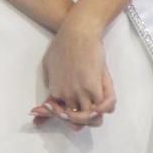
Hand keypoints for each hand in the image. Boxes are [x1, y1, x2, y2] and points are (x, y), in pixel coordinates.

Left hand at [29, 15, 116, 130]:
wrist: (77, 31)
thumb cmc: (62, 43)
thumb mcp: (48, 64)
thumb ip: (51, 81)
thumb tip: (51, 95)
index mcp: (55, 90)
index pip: (58, 114)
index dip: (63, 116)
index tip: (60, 118)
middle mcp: (67, 95)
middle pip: (74, 120)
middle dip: (79, 121)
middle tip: (86, 114)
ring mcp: (81, 92)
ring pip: (89, 118)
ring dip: (93, 118)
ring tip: (96, 111)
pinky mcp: (94, 86)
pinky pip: (103, 107)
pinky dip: (104, 109)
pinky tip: (103, 105)